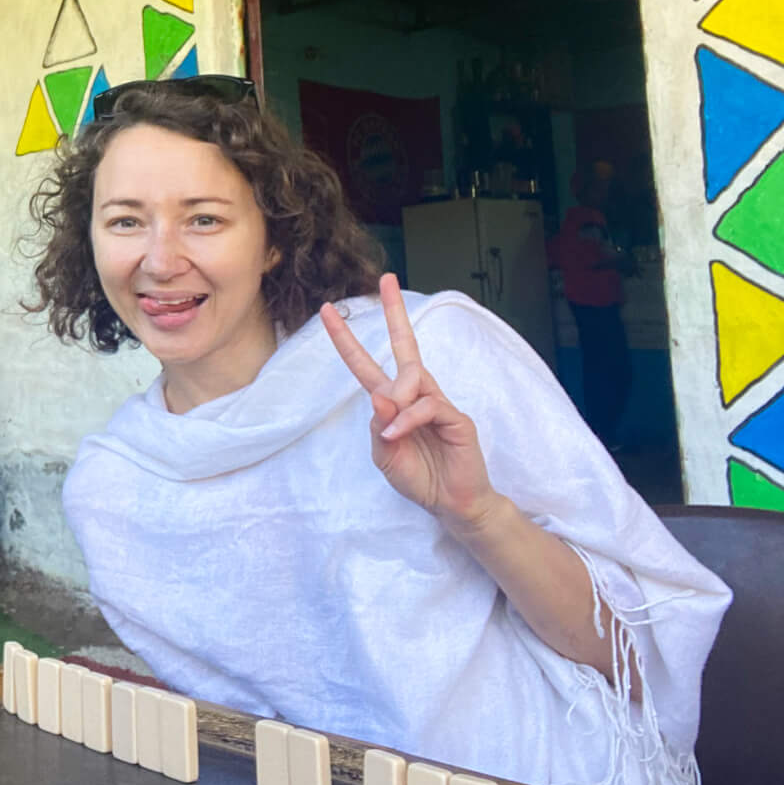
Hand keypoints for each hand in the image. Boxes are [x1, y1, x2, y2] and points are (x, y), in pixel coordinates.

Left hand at [318, 273, 497, 530]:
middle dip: (395, 313)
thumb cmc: (418, 478)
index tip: (326, 312)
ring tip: (392, 432)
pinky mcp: (456, 418)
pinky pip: (427, 406)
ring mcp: (437, 403)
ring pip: (412, 379)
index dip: (347, 340)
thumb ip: (376, 428)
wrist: (451, 505)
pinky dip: (408, 419)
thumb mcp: (384, 457)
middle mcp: (415, 395)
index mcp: (392, 402)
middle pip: (406, 346)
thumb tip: (380, 396)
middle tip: (387, 280)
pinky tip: (397, 434)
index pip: (366, 364)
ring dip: (396, 400)